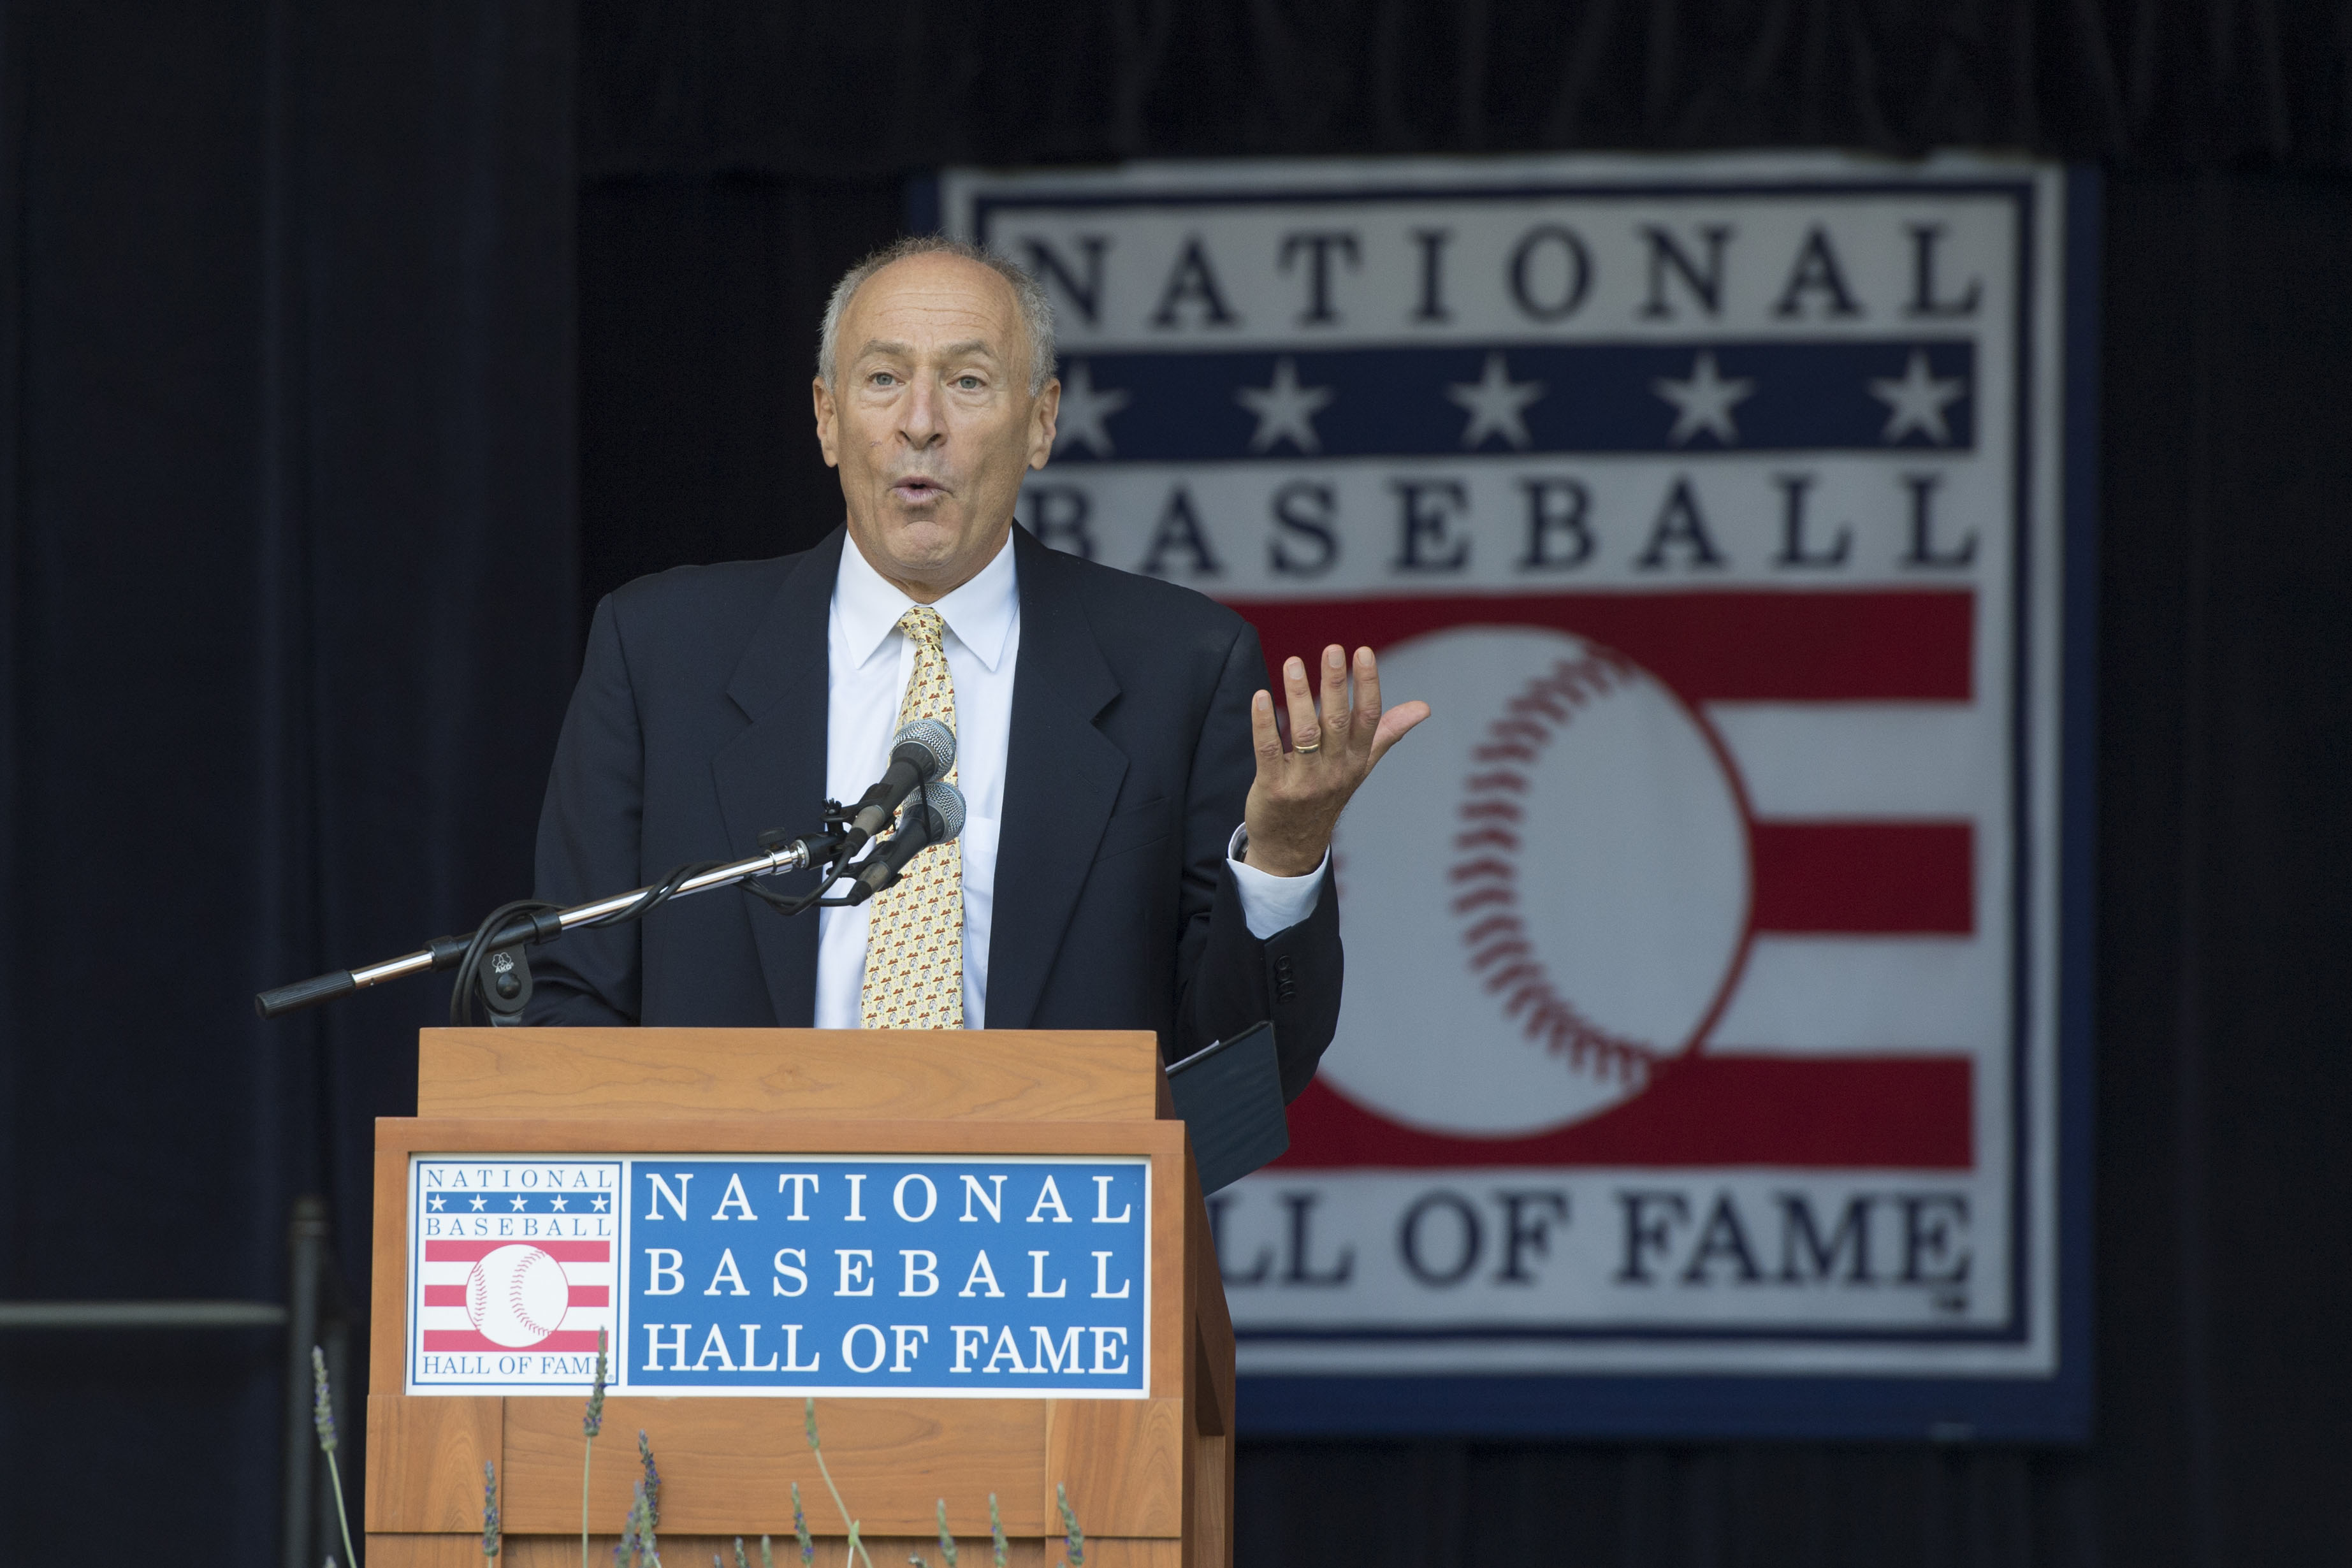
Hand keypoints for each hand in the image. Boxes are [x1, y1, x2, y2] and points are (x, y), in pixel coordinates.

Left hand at [1243, 644, 1430, 876]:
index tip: (1363, 652)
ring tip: (1293, 663)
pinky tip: (1260, 696)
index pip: (1368, 719)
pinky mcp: (1273, 789)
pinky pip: (1267, 752)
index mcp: (1356, 760)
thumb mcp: (1360, 766)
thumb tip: (1424, 707)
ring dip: (1298, 697)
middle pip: (1336, 722)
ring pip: (1303, 734)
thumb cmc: (1326, 795)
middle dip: (1335, 684)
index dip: (1367, 685)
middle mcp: (1334, 770)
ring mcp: (1304, 782)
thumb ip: (1387, 732)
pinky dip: (1264, 723)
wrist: (1292, 845)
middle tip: (1332, 649)